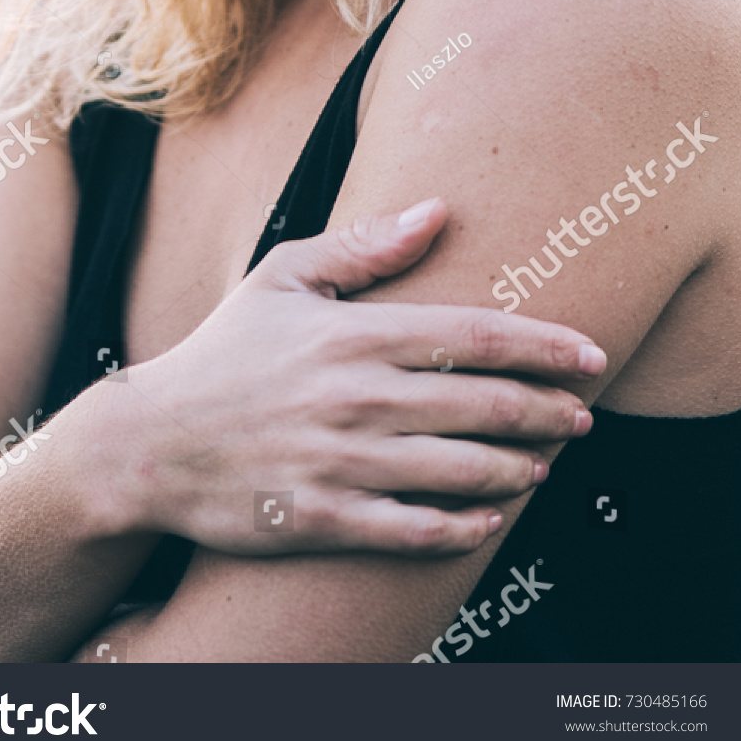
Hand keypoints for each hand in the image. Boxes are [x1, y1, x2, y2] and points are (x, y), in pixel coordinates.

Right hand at [115, 199, 603, 555]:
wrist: (149, 444)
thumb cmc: (223, 352)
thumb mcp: (281, 278)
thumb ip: (362, 246)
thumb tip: (437, 210)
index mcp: (353, 334)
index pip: (474, 335)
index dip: (544, 347)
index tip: (591, 356)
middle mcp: (356, 398)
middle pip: (483, 405)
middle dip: (548, 412)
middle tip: (583, 417)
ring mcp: (340, 463)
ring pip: (461, 470)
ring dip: (518, 469)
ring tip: (545, 465)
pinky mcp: (322, 519)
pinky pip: (414, 530)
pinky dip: (462, 527)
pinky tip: (489, 519)